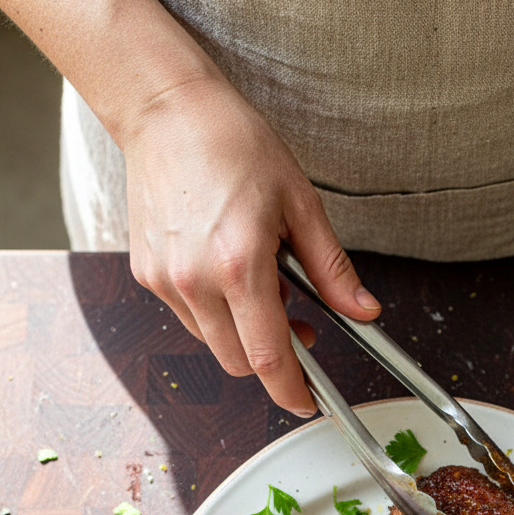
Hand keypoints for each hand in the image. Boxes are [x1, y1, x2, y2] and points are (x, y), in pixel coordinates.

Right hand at [123, 77, 380, 414]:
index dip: (292, 391)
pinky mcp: (148, 274)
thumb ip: (332, 269)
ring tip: (261, 284)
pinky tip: (227, 272)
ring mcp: (167, 281)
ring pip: (214, 343)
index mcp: (241, 264)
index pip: (269, 357)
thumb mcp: (301, 204)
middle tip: (300, 328)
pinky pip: (190, 318)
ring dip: (244, 334)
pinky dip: (216, 312)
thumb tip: (364, 311)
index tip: (307, 403)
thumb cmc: (234, 145)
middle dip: (274, 360)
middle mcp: (196, 280)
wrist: (166, 111)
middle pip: (240, 363)